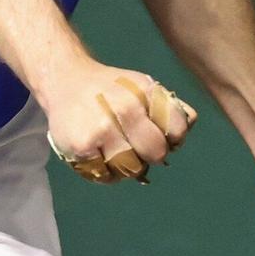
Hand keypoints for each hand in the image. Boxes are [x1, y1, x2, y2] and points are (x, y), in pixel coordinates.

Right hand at [41, 60, 196, 183]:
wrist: (65, 79)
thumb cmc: (111, 88)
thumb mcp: (142, 85)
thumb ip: (169, 106)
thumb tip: (190, 124)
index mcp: (145, 91)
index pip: (178, 130)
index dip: (173, 139)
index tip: (160, 136)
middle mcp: (125, 108)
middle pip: (156, 154)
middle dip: (150, 155)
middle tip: (136, 146)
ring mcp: (102, 128)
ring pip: (132, 169)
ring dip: (128, 166)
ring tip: (116, 150)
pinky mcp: (82, 146)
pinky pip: (106, 176)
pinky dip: (106, 172)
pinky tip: (100, 155)